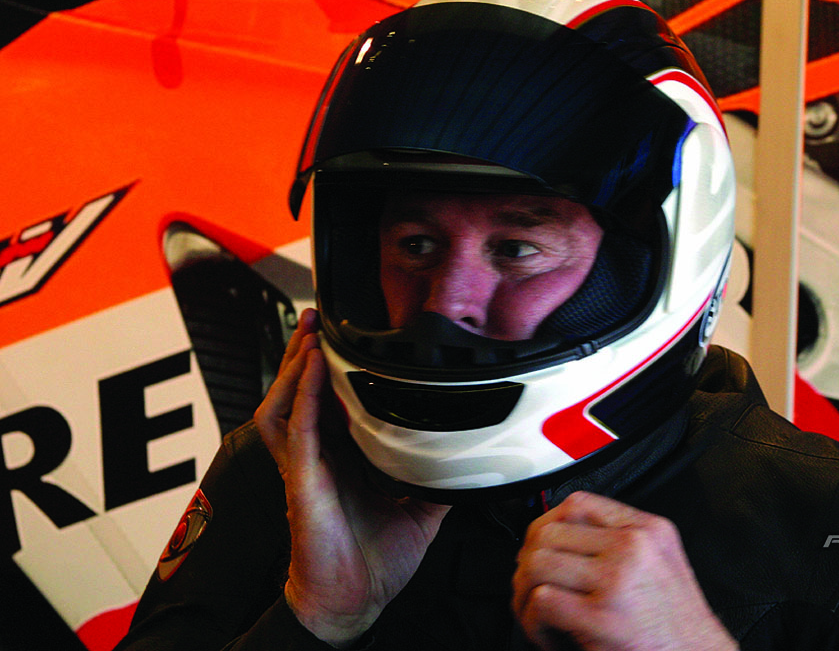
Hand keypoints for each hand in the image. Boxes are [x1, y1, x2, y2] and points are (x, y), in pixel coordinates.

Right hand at [254, 309, 449, 646]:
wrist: (352, 599)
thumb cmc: (374, 559)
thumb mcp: (420, 510)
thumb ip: (438, 479)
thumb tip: (472, 461)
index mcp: (343, 457)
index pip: (333, 400)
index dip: (334, 367)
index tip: (348, 335)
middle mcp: (320, 455)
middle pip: (302, 391)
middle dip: (307, 351)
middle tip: (320, 316)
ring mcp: (307, 465)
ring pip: (289, 401)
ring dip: (297, 364)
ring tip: (312, 331)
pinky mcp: (302, 479)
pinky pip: (298, 428)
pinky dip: (304, 395)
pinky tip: (313, 368)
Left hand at [513, 491, 737, 650]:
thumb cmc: (677, 626)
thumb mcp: (662, 564)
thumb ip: (622, 542)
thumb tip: (566, 536)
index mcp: (649, 530)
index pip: (578, 504)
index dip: (547, 525)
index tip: (540, 546)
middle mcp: (634, 547)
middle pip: (549, 532)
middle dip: (528, 563)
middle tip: (530, 587)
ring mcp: (617, 580)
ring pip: (538, 563)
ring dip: (525, 593)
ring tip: (537, 614)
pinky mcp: (602, 617)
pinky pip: (541, 601)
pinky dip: (533, 621)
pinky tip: (549, 634)